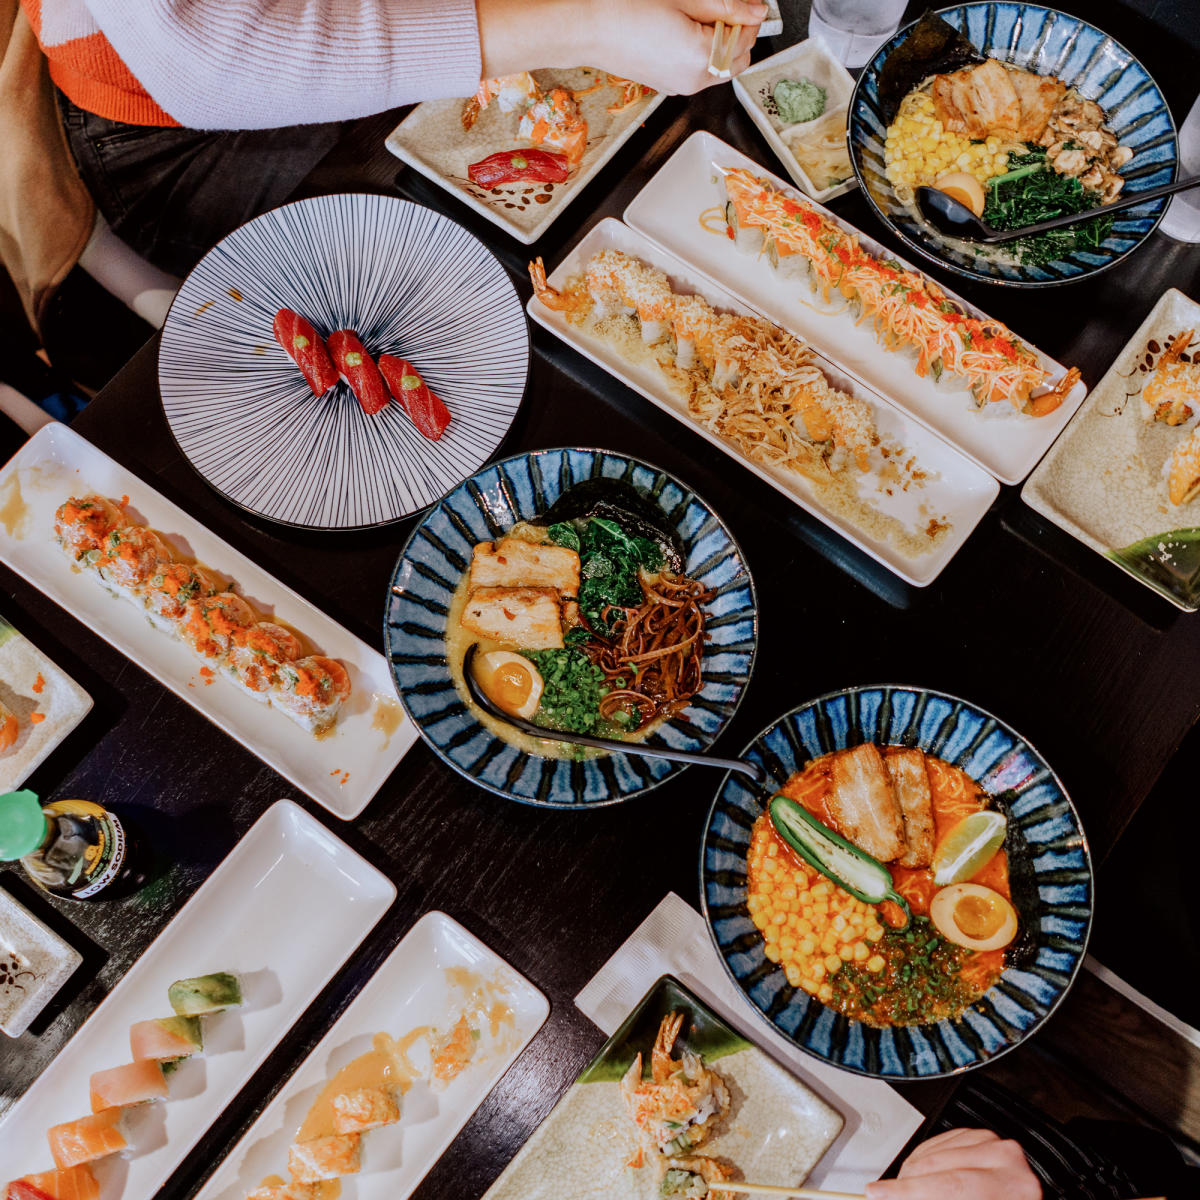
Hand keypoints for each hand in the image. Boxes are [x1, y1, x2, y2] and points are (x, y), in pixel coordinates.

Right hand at [583, 0, 767, 93]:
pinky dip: (702, 56)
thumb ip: (725, 7)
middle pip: (737, 61)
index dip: (749, 17)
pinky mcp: (668, 85)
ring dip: (720, 46)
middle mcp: (693, 80)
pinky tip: (686, 33)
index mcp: (701, 59)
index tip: (746, 3)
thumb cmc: (625, 11)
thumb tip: (753, 11)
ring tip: (700, 20)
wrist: (589, 28)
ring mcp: (680, 86)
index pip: (745, 40)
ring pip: (719, 69)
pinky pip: (698, 73)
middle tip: (724, 10)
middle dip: (737, 35)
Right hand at [864, 1128, 1041, 1199]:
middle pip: (940, 1166)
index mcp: (1012, 1188)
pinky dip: (925, 1156)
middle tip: (883, 1193)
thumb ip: (934, 1196)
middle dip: (906, 1181)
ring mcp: (997, 1145)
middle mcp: (1008, 1162)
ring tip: (901, 1187)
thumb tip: (897, 1196)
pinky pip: (943, 1140)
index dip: (906, 1191)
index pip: (949, 1186)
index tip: (878, 1194)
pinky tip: (918, 1170)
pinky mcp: (985, 1137)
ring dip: (913, 1170)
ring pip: (937, 1150)